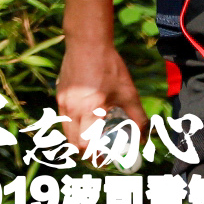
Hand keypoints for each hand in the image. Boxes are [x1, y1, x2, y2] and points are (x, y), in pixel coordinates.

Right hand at [56, 36, 147, 159]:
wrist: (87, 43)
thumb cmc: (110, 67)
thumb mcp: (129, 93)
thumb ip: (138, 118)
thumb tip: (144, 139)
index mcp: (89, 110)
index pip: (86, 145)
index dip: (95, 157)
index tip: (106, 160)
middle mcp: (71, 109)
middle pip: (72, 143)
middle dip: (86, 153)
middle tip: (100, 153)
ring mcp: (62, 101)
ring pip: (66, 131)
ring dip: (78, 139)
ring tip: (94, 137)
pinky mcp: (59, 94)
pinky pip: (64, 117)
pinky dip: (74, 125)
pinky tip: (87, 117)